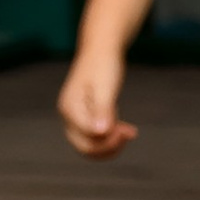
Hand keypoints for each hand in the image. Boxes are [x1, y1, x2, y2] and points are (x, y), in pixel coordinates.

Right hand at [56, 44, 136, 159]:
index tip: (131, 130)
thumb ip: (102, 110)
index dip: (110, 139)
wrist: (100, 52)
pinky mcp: (83, 118)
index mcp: (70, 108)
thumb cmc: (103, 66)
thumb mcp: (105, 87)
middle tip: (131, 132)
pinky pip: (94, 138)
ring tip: (130, 131)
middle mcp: (68, 116)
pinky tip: (124, 129)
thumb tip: (100, 132)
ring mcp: (74, 118)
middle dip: (110, 145)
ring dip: (111, 144)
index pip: (88, 137)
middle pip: (85, 147)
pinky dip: (110, 138)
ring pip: (90, 146)